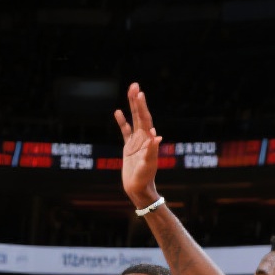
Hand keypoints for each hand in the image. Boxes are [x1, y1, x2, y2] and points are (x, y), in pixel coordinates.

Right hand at [113, 83, 161, 206]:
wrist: (139, 189)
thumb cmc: (145, 179)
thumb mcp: (148, 165)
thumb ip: (152, 151)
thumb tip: (156, 136)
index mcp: (149, 140)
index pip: (146, 120)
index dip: (142, 107)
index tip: (140, 94)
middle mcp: (144, 138)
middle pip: (140, 115)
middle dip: (137, 100)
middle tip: (134, 85)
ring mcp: (136, 142)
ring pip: (133, 120)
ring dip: (131, 106)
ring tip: (130, 91)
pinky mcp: (129, 147)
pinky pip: (125, 131)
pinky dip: (122, 122)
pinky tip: (117, 111)